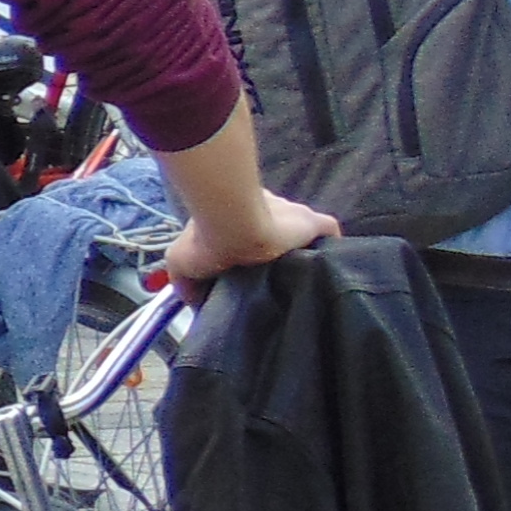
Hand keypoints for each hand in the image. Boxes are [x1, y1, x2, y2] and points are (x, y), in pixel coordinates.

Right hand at [161, 189, 339, 282]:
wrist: (234, 227)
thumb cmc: (206, 240)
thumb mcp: (180, 264)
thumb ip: (189, 284)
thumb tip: (198, 303)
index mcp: (235, 212)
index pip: (245, 227)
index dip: (245, 246)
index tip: (245, 267)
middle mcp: (266, 206)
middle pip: (275, 226)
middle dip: (274, 246)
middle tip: (271, 273)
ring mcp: (292, 214)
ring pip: (299, 231)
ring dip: (299, 247)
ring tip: (297, 274)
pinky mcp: (313, 223)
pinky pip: (327, 231)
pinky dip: (329, 244)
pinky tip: (328, 263)